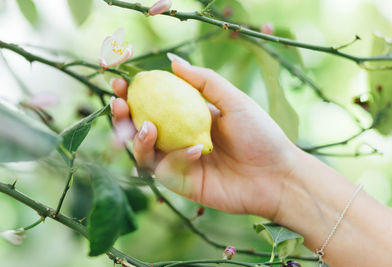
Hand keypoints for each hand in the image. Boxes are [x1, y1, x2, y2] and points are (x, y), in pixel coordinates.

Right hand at [111, 53, 297, 219]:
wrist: (277, 176)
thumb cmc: (260, 134)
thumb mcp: (234, 100)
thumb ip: (204, 81)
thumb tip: (172, 59)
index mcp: (189, 117)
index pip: (154, 104)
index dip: (133, 94)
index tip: (120, 82)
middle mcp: (179, 138)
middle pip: (140, 128)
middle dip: (123, 117)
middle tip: (118, 103)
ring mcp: (179, 162)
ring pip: (144, 152)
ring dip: (138, 138)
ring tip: (145, 127)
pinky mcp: (183, 183)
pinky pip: (166, 170)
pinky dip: (175, 158)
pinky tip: (194, 150)